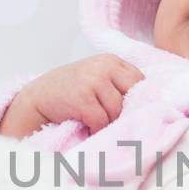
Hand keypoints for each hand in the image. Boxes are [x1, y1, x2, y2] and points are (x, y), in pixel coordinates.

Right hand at [0, 53, 144, 138]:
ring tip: (93, 122)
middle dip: (123, 112)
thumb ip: (119, 86)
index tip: (130, 113)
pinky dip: (94, 128)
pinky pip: (101, 121)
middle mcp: (105, 66)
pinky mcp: (82, 97)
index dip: (137, 101)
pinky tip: (85, 126)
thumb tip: (150, 108)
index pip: (140, 82)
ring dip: (107, 122)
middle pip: (132, 97)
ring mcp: (93, 80)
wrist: (37, 97)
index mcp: (112, 61)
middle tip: (110, 120)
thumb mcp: (97, 79)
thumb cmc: (71, 93)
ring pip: (116, 111)